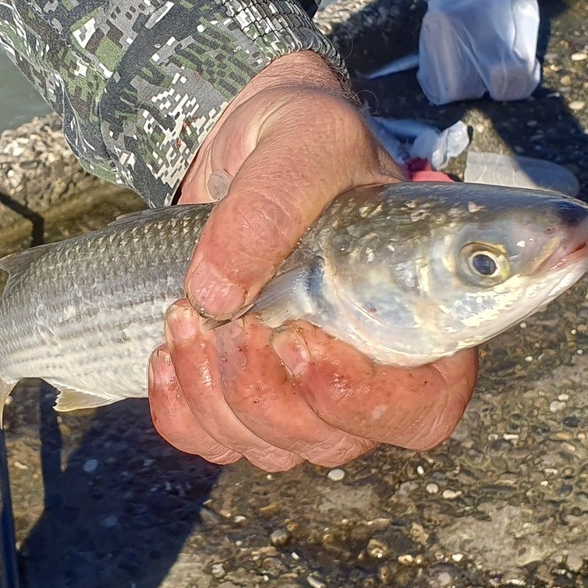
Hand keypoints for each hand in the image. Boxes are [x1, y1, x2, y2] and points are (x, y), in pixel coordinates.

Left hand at [147, 51, 479, 470]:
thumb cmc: (303, 139)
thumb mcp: (305, 139)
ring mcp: (304, 395)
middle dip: (261, 390)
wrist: (246, 151)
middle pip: (331, 441)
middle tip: (221, 316)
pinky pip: (211, 440)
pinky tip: (166, 350)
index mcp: (415, 320)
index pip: (422, 408)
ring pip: (267, 447)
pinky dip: (177, 407)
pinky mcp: (242, 395)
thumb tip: (216, 292)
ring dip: (211, 391)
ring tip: (181, 313)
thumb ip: (276, 201)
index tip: (295, 339)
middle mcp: (369, 374)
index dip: (362, 400)